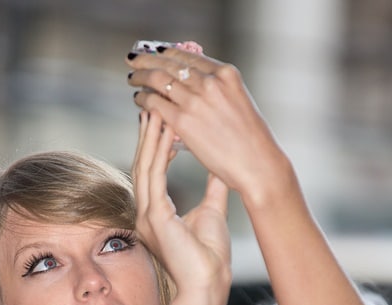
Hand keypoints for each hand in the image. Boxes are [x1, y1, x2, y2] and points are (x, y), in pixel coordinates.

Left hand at [127, 47, 287, 205]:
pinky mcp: (183, 121)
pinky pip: (155, 103)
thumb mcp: (238, 102)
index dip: (168, 53)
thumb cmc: (250, 141)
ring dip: (142, 77)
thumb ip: (217, 92)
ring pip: (158, 79)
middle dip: (149, 60)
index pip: (188, 56)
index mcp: (226, 73)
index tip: (156, 53)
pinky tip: (139, 100)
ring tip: (133, 79)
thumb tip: (195, 89)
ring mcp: (196, 100)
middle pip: (170, 63)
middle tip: (135, 60)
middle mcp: (210, 82)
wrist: (258, 164)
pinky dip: (144, 100)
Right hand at [132, 108, 229, 304]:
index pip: (151, 170)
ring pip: (144, 166)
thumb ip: (213, 187)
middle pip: (142, 164)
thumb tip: (220, 164)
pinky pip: (153, 177)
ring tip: (157, 108)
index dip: (155, 143)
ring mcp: (146, 216)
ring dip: (151, 136)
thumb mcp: (213, 211)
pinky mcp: (154, 218)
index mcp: (156, 214)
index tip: (162, 116)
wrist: (207, 285)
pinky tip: (167, 133)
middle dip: (148, 133)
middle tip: (154, 102)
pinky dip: (159, 153)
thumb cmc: (209, 258)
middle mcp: (145, 214)